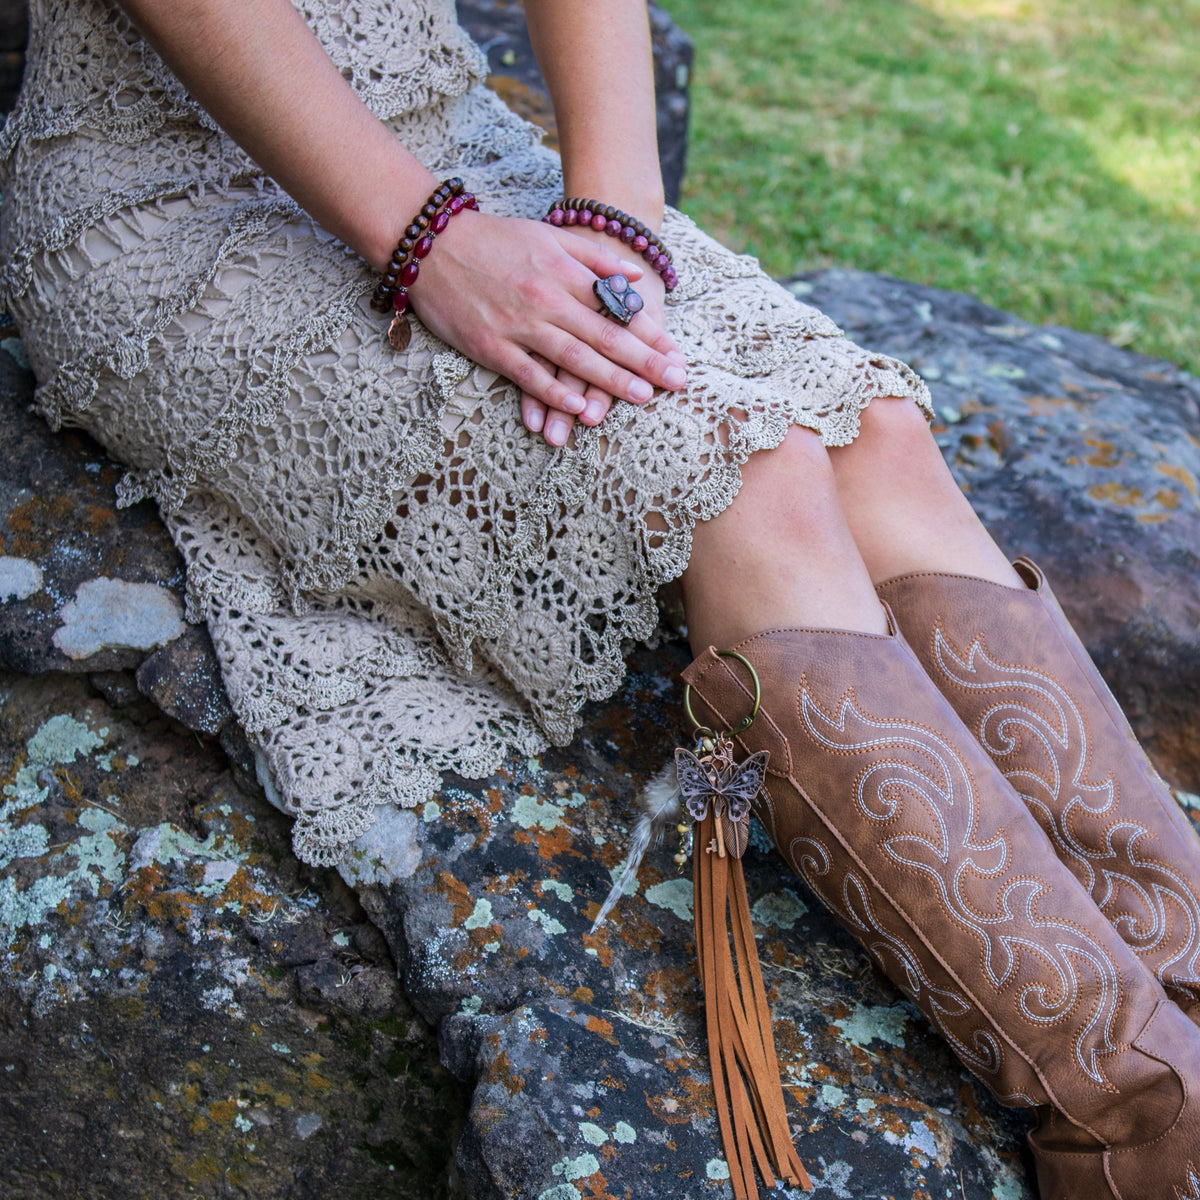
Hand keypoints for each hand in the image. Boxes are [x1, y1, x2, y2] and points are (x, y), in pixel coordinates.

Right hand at [413, 212, 685, 445]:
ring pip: (573, 358)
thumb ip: (594, 255)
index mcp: (564, 272)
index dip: (649, 332)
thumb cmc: (493, 239)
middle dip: (644, 361)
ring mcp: (519, 325)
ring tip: (640, 397)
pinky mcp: (491, 346)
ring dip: (609, 380)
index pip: (617, 307)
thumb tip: (636, 273)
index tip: (675, 353)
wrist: (432, 243)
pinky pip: (529, 375)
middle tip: (674, 382)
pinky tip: (579, 409)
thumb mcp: (548, 235)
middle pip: (605, 336)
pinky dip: (555, 393)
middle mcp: (547, 300)